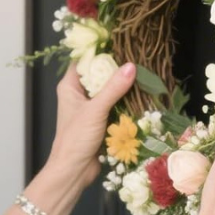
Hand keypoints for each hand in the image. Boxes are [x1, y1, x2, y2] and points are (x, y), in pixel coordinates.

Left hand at [46, 61, 138, 190]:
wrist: (74, 171)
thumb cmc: (75, 139)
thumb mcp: (95, 110)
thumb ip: (113, 88)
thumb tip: (130, 66)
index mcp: (70, 87)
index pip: (84, 61)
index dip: (100, 51)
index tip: (120, 43)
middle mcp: (79, 95)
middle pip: (99, 74)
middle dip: (117, 69)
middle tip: (138, 58)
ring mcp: (91, 108)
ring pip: (110, 91)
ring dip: (124, 87)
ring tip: (144, 74)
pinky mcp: (101, 121)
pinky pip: (116, 106)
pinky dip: (126, 102)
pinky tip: (142, 96)